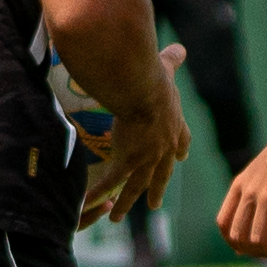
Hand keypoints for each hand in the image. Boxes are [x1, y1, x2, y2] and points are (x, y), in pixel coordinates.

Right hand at [79, 52, 191, 228]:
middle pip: (161, 174)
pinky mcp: (127, 162)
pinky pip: (110, 182)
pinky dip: (97, 194)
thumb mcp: (166, 68)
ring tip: (115, 218)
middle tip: (155, 204)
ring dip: (125, 203)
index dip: (179, 151)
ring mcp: (146, 159)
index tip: (180, 159)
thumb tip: (180, 48)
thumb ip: (173, 60)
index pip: (180, 142)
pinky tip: (86, 204)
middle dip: (156, 189)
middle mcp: (163, 148)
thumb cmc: (153, 76)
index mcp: (174, 127)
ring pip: (135, 187)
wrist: (141, 89)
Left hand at [219, 102, 266, 260]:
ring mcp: (266, 195)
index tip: (251, 249)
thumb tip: (250, 218)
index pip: (223, 224)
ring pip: (258, 239)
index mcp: (239, 186)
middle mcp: (249, 192)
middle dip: (254, 253)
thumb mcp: (260, 175)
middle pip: (238, 236)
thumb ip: (251, 198)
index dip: (233, 243)